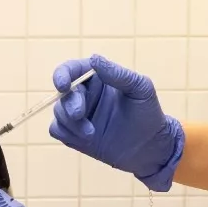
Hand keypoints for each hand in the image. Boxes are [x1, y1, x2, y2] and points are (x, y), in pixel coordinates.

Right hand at [51, 55, 185, 191]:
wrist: (150, 147)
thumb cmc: (148, 113)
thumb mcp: (140, 89)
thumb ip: (118, 74)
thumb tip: (94, 59)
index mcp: (98, 78)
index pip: (72, 70)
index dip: (62, 74)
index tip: (63, 85)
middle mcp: (85, 94)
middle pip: (62, 94)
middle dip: (69, 103)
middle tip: (79, 114)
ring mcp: (78, 115)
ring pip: (58, 112)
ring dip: (71, 123)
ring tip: (91, 133)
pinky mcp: (75, 134)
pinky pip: (57, 130)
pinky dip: (67, 134)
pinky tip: (86, 139)